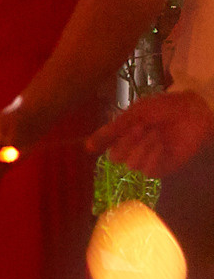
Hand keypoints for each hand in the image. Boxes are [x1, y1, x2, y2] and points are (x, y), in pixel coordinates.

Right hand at [87, 92, 213, 177]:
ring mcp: (148, 158)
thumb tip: (86, 147)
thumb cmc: (164, 108)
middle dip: (127, 142)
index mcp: (125, 134)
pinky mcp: (164, 167)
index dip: (105, 141)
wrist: (192, 112)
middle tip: (141, 128)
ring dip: (142, 148)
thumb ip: (111, 130)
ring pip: (131, 165)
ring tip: (155, 134)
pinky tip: (161, 145)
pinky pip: (148, 171)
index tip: (108, 135)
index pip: (105, 146)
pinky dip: (153, 156)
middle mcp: (134, 147)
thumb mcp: (133, 114)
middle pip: (115, 157)